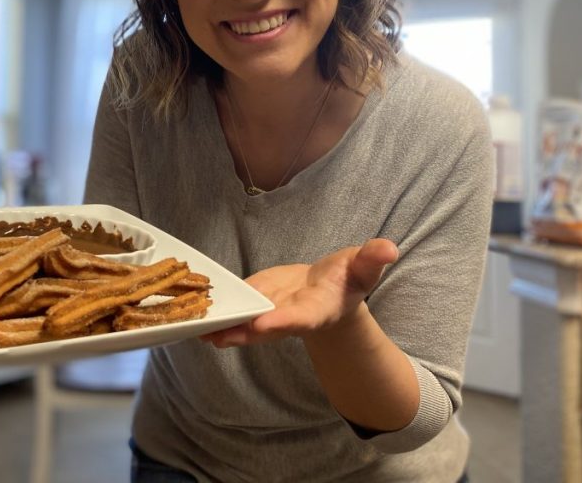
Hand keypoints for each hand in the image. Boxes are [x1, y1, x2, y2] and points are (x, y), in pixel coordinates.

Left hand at [202, 238, 397, 347]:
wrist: (331, 289)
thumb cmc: (349, 278)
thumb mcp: (363, 267)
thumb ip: (372, 259)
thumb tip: (389, 247)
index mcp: (318, 309)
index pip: (301, 317)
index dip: (282, 322)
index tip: (263, 324)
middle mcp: (291, 316)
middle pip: (266, 327)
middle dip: (243, 332)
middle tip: (217, 334)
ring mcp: (271, 311)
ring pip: (245, 323)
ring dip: (222, 327)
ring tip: (195, 328)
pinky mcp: (257, 303)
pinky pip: (236, 310)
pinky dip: (216, 314)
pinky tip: (192, 314)